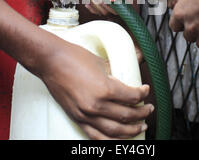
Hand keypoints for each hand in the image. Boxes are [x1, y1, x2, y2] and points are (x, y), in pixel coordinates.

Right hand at [38, 40, 153, 138]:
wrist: (50, 61)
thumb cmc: (74, 57)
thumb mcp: (101, 62)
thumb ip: (117, 71)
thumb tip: (136, 65)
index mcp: (104, 89)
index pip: (132, 97)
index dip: (142, 94)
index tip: (145, 90)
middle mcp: (96, 106)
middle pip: (127, 116)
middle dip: (142, 114)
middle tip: (148, 109)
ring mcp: (85, 115)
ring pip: (114, 131)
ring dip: (131, 131)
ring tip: (140, 127)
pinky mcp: (77, 118)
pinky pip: (96, 136)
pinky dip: (111, 140)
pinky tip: (120, 138)